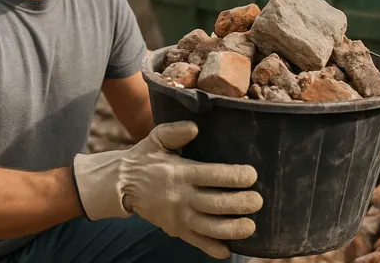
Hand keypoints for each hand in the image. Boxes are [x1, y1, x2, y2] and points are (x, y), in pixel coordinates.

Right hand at [72, 121, 262, 258]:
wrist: (121, 185)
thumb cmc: (145, 158)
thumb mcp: (156, 139)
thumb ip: (175, 132)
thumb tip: (195, 127)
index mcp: (179, 172)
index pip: (210, 175)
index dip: (233, 176)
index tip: (252, 175)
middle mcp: (180, 196)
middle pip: (214, 204)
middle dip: (239, 204)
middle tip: (258, 201)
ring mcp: (177, 216)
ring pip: (208, 227)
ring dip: (231, 230)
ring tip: (250, 227)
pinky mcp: (174, 229)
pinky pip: (195, 242)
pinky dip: (212, 248)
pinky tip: (228, 250)